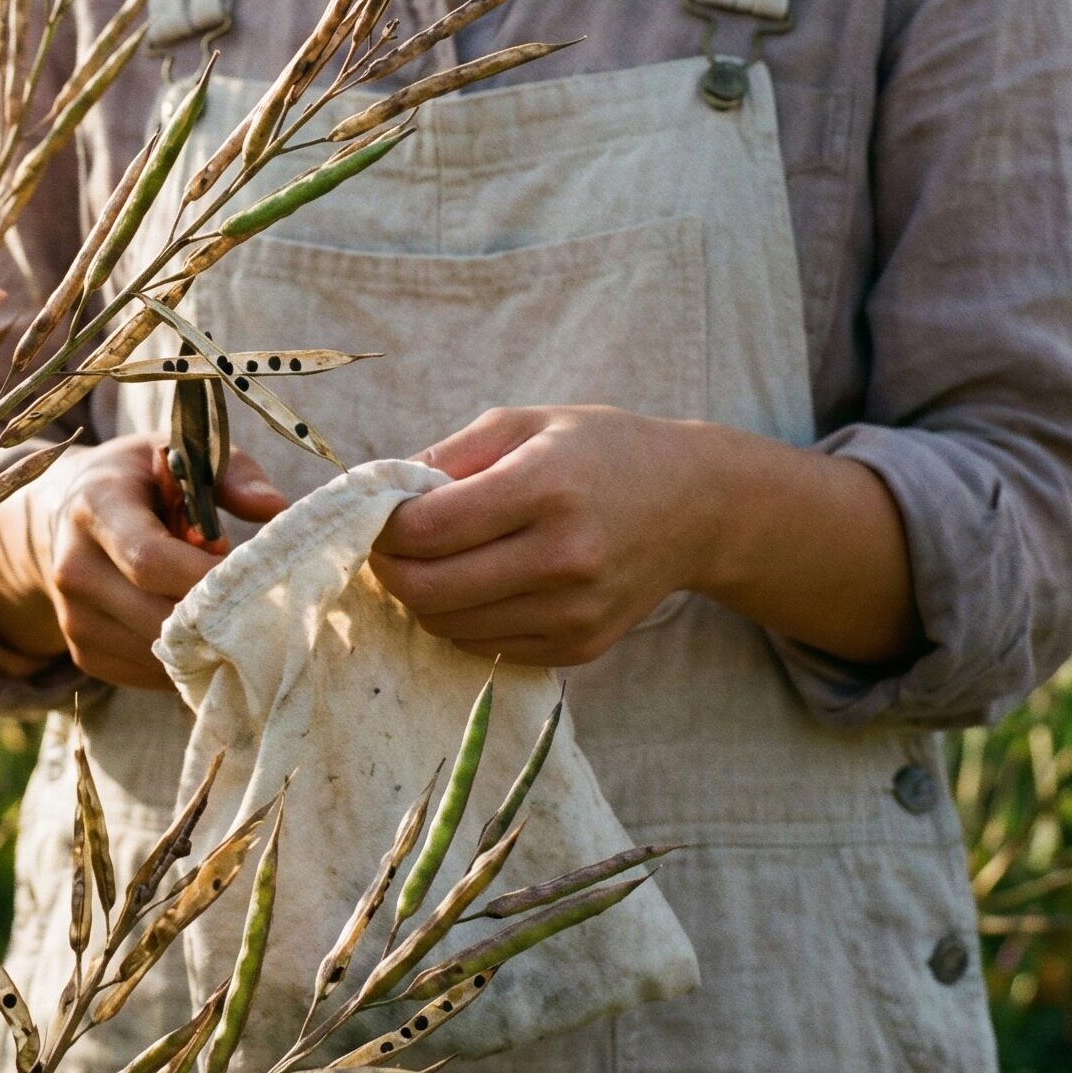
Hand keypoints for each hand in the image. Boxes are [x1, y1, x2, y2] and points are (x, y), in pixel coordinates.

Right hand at [0, 435, 287, 690]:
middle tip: (259, 608)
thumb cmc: (140, 478)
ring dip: (202, 644)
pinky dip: (182, 662)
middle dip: (213, 618)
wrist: (68, 513)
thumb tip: (274, 507)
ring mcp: (72, 615)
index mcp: (95, 507)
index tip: (254, 579)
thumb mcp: (180, 453)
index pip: (149, 559)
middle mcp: (74, 565)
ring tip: (228, 615)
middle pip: (154, 616)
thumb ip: (231, 475)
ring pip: (154, 653)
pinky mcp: (82, 653)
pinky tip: (199, 632)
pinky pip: (145, 674)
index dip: (206, 578)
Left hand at [370, 406, 707, 667]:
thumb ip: (447, 456)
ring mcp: (574, 612)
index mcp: (546, 488)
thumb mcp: (525, 424)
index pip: (429, 529)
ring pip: (447, 625)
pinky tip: (477, 584)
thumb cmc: (599, 451)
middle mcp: (563, 558)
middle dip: (388, 568)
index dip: (384, 527)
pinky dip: (461, 619)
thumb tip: (378, 492)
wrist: (695, 506)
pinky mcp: (580, 648)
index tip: (377, 515)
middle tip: (387, 546)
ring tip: (433, 560)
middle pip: (429, 588)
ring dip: (420, 596)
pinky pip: (483, 647)